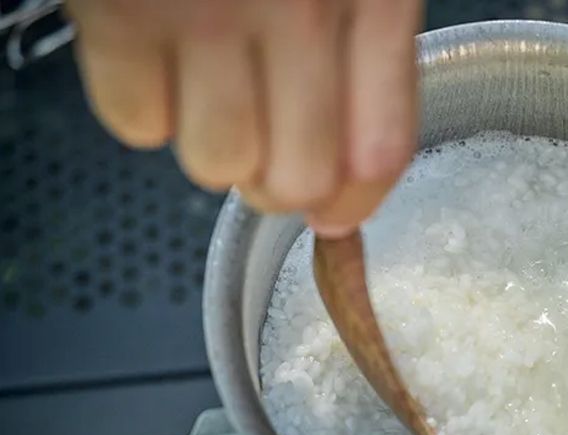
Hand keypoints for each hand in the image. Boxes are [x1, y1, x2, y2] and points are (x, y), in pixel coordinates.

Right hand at [65, 0, 422, 237]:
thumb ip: (369, 37)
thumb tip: (354, 163)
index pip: (381, 144)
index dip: (359, 199)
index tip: (339, 215)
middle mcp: (300, 10)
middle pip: (300, 176)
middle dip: (282, 182)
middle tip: (266, 150)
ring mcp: (207, 10)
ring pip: (218, 165)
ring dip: (214, 144)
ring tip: (210, 89)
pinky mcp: (120, 8)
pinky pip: (135, 124)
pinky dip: (144, 109)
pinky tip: (157, 60)